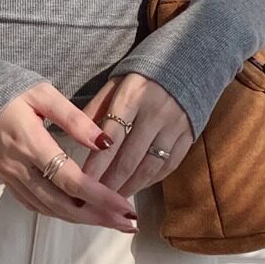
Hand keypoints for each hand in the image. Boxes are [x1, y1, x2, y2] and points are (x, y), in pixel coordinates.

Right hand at [0, 82, 138, 232]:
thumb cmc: (11, 90)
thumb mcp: (44, 94)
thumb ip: (74, 119)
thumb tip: (105, 143)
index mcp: (30, 143)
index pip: (70, 180)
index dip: (100, 197)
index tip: (126, 206)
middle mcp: (19, 167)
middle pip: (62, 204)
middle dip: (97, 216)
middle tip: (128, 224)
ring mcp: (10, 178)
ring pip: (49, 210)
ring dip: (82, 219)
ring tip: (112, 221)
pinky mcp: (7, 182)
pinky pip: (36, 205)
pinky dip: (60, 213)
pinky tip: (81, 213)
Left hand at [79, 73, 193, 196]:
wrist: (187, 64)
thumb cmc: (140, 79)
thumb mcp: (114, 85)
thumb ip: (96, 110)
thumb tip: (74, 138)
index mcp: (133, 96)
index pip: (111, 136)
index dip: (97, 162)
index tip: (82, 180)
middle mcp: (156, 113)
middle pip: (130, 157)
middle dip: (110, 182)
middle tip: (93, 199)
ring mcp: (176, 126)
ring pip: (150, 166)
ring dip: (129, 187)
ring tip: (111, 199)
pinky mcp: (190, 136)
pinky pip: (168, 166)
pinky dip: (150, 181)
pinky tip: (135, 188)